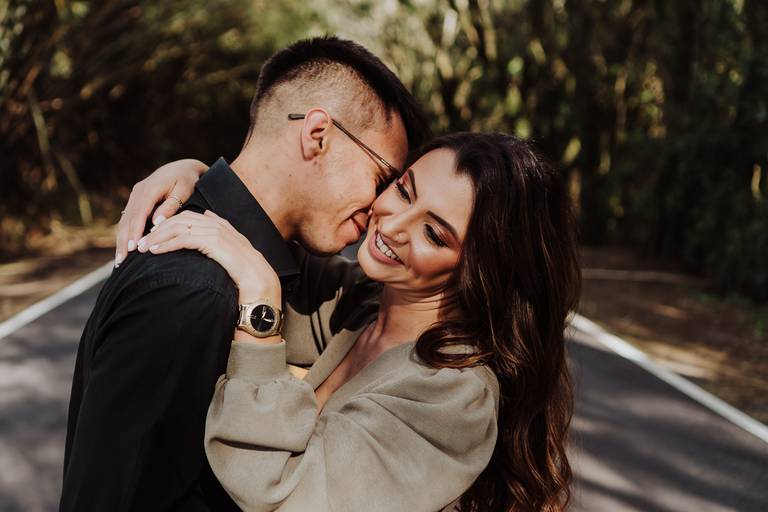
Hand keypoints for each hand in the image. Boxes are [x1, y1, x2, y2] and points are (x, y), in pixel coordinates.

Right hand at [115, 159, 207, 266]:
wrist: (183, 167)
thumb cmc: (187, 180)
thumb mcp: (183, 191)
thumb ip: (170, 206)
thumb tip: (157, 223)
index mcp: (149, 189)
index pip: (138, 215)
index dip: (134, 232)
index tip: (132, 249)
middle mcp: (138, 192)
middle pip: (127, 220)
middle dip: (123, 241)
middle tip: (121, 261)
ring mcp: (135, 195)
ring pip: (125, 220)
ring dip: (121, 240)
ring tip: (120, 259)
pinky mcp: (136, 199)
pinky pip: (128, 218)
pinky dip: (125, 233)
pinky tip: (123, 247)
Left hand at [136, 210, 281, 303]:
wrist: (257, 277)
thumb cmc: (243, 269)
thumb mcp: (230, 248)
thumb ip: (218, 233)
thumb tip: (207, 216)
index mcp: (218, 223)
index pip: (186, 216)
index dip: (167, 224)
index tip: (153, 236)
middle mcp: (215, 223)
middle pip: (178, 219)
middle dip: (157, 230)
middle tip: (140, 242)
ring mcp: (214, 231)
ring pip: (177, 228)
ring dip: (157, 237)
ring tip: (142, 247)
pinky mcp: (212, 242)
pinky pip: (183, 239)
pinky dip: (166, 244)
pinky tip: (154, 251)